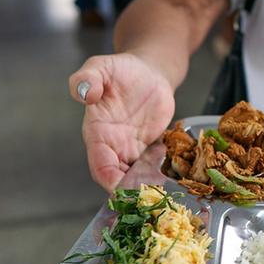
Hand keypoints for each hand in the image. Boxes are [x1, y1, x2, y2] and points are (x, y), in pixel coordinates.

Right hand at [68, 53, 175, 191]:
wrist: (148, 71)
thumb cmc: (121, 70)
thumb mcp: (100, 66)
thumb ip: (87, 78)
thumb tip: (84, 93)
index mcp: (97, 133)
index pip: (100, 165)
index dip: (110, 179)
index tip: (125, 188)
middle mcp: (114, 146)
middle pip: (119, 178)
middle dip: (132, 190)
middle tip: (152, 197)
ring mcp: (134, 149)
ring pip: (138, 177)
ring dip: (150, 186)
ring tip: (168, 192)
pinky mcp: (152, 149)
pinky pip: (157, 168)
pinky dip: (165, 175)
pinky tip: (179, 179)